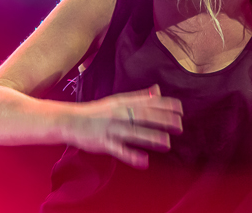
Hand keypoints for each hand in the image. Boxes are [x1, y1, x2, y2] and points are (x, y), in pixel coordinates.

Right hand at [68, 84, 182, 167]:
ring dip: (151, 137)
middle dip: (162, 120)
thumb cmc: (98, 111)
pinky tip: (144, 161)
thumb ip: (139, 97)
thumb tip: (158, 90)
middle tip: (180, 126)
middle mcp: (119, 114)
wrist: (71, 120)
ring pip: (133, 133)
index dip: (164, 105)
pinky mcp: (103, 143)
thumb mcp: (118, 100)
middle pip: (143, 116)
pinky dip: (131, 156)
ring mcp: (111, 129)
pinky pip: (119, 150)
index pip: (147, 102)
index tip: (180, 109)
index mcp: (124, 103)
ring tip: (167, 143)